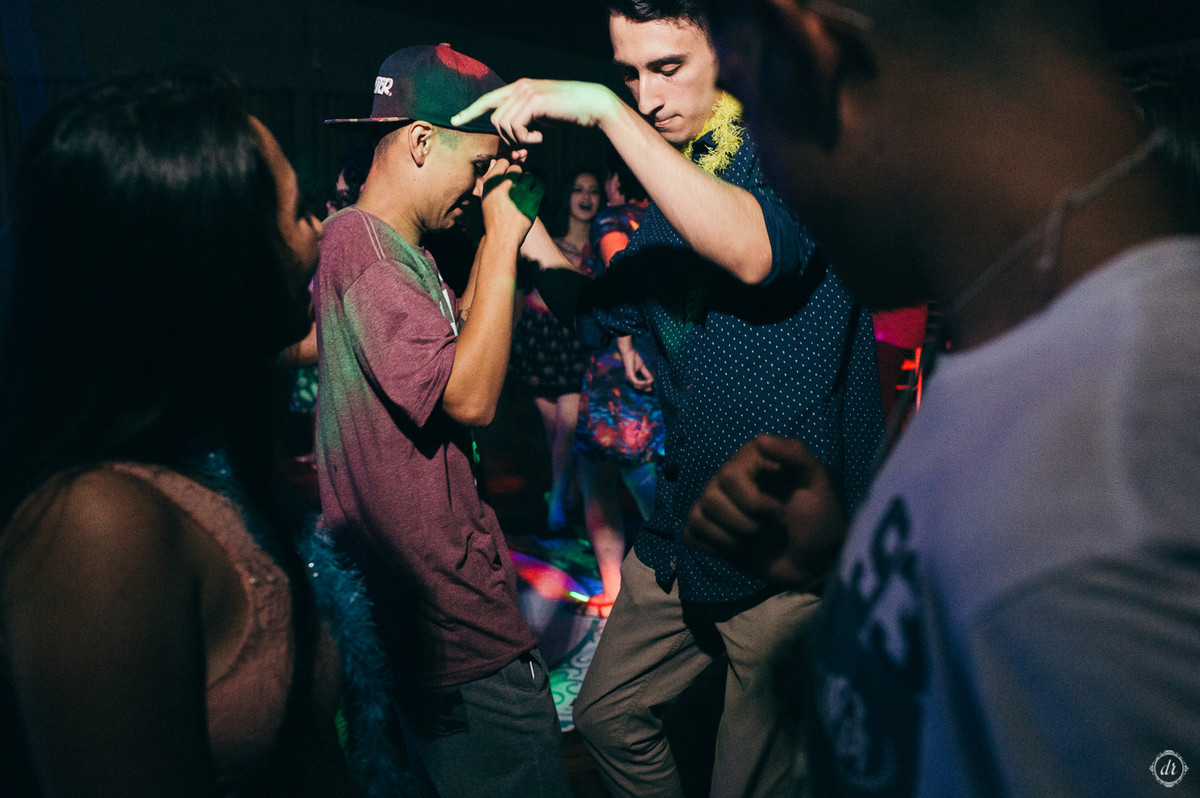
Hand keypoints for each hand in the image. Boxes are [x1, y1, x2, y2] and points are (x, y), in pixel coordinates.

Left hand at [452, 79, 621, 148]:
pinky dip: (526, 138)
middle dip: (507, 138)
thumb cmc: (570, 113)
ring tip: (537, 140)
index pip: (488, 100)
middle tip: (527, 147)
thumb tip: (512, 137)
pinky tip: (541, 138)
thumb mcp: (542, 117)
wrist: (591, 104)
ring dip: (518, 139)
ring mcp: (525, 92)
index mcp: (519, 88)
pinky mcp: (533, 101)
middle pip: (494, 118)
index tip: (455, 121)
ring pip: (503, 124)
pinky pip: (515, 126)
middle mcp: (519, 87)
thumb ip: (525, 121)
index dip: (470, 111)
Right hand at [480, 159, 541, 239]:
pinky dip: (538, 188)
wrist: (502, 237)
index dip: (506, 169)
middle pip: (517, 168)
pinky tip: (534, 194)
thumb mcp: (485, 196)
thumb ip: (490, 177)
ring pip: (530, 175)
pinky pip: (541, 185)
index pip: (504, 161)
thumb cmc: (493, 216)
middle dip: (517, 176)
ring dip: (528, 182)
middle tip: (516, 189)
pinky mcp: (533, 201)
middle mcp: (505, 184)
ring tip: (524, 193)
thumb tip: (495, 161)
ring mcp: (520, 192)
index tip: (507, 179)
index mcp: (491, 182)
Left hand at [616, 337, 653, 390]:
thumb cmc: (634, 358)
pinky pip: (637, 382)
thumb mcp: (642, 367)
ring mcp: (629, 377)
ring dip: (645, 385)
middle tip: (651, 389)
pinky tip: (648, 381)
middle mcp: (629, 378)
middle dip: (645, 388)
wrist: (629, 352)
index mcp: (631, 377)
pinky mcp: (630, 375)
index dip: (644, 387)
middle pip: (637, 387)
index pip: (637, 385)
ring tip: (650, 382)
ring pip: (637, 386)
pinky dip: (643, 382)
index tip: (650, 388)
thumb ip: (646, 374)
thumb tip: (651, 380)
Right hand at [686, 435, 846, 589]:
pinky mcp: (710, 531)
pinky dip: (713, 546)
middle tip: (771, 527)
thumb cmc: (821, 518)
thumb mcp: (820, 482)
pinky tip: (737, 548)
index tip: (780, 511)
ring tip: (757, 538)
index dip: (752, 501)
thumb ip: (796, 455)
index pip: (729, 476)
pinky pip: (691, 533)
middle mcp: (729, 479)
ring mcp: (718, 505)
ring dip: (732, 536)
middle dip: (744, 522)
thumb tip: (760, 439)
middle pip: (710, 497)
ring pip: (698, 515)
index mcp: (752, 461)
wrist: (817, 560)